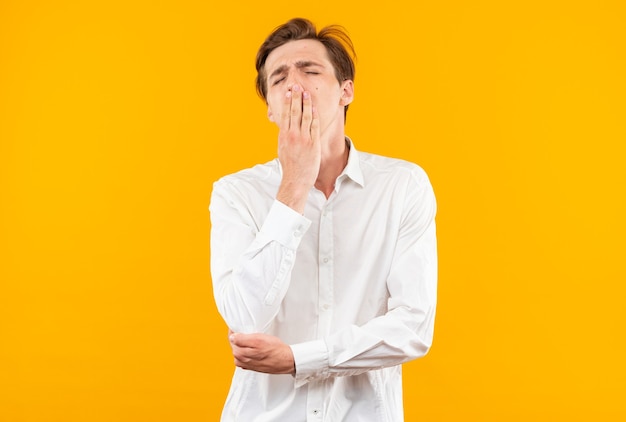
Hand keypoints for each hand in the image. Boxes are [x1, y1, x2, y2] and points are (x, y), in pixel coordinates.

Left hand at [228, 331, 294, 374]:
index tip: (239, 326)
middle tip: (249, 331)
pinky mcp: (252, 366)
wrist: (285, 361)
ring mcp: (246, 364)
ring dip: (244, 344)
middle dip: (240, 337)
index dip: (235, 330)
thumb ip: (242, 339)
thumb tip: (232, 337)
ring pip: (240, 350)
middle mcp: (241, 360)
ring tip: (253, 339)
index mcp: (239, 353)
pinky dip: (248, 350)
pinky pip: (246, 356)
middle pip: (234, 345)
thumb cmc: (274, 350)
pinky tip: (256, 348)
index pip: (231, 339)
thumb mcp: (258, 339)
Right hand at [276, 84, 319, 212]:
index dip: (287, 102)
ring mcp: (303, 139)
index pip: (285, 115)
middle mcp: (292, 135)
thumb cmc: (289, 166)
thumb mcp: (282, 149)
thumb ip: (284, 137)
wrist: (295, 179)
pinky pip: (314, 126)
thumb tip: (283, 129)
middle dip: (296, 97)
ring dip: (306, 103)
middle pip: (294, 112)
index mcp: (283, 136)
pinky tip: (315, 108)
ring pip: (304, 117)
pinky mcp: (313, 144)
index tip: (288, 92)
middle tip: (297, 85)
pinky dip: (314, 116)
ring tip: (307, 93)